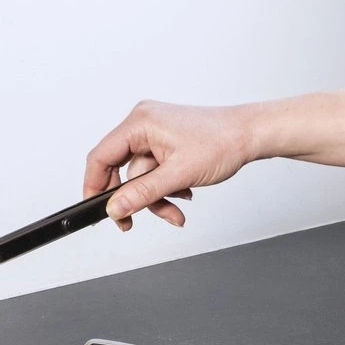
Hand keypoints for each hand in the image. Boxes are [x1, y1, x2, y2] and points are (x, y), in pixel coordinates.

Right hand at [83, 100, 256, 230]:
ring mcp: (155, 132)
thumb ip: (143, 193)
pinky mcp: (166, 142)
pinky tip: (184, 193)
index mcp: (140, 122)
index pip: (101, 157)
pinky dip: (165, 188)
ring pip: (141, 176)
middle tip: (132, 222)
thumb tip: (115, 208)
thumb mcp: (178, 175)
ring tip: (176, 212)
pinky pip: (154, 172)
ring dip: (156, 198)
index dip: (94, 186)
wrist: (251, 134)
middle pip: (121, 169)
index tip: (96, 210)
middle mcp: (143, 123)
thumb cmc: (223, 142)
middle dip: (133, 199)